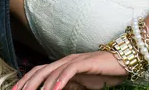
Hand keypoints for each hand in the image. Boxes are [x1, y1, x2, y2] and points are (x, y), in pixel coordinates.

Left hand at [13, 50, 127, 89]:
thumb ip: (68, 87)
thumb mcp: (81, 85)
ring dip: (41, 84)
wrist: (123, 63)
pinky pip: (69, 70)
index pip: (38, 72)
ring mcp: (75, 60)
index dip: (25, 81)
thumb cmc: (103, 74)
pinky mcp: (85, 62)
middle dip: (26, 83)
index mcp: (62, 66)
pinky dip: (60, 80)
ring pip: (52, 71)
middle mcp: (65, 61)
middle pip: (40, 70)